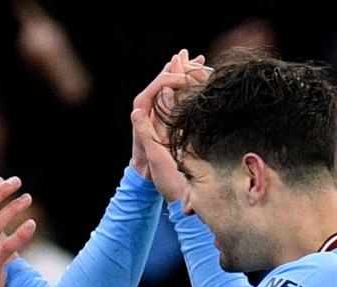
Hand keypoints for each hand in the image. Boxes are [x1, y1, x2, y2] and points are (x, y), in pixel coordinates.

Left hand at [131, 50, 209, 201]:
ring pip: (171, 86)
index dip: (173, 77)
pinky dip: (186, 85)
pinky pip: (176, 95)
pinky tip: (197, 79)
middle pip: (164, 80)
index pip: (158, 85)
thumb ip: (143, 130)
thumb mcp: (149, 151)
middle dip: (180, 67)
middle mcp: (148, 108)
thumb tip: (137, 110)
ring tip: (199, 59)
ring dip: (184, 72)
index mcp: (142, 111)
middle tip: (194, 56)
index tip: (191, 77)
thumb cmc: (151, 169)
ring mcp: (157, 111)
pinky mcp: (165, 117)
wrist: (150, 179)